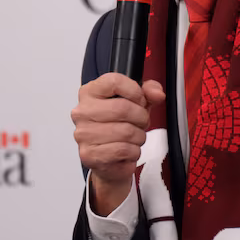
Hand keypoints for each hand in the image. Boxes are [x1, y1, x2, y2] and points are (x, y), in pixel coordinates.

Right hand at [71, 73, 165, 214]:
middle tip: (141, 122)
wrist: (107, 158)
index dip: (135, 91)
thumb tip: (157, 93)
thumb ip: (148, 91)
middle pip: (123, 108)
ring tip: (134, 138)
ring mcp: (84, 134)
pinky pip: (123, 150)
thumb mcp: (135, 103)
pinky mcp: (89, 154)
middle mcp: (83, 112)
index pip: (114, 81)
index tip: (139, 100)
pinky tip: (128, 150)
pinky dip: (133, 152)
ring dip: (139, 137)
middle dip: (141, 117)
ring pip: (126, 132)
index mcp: (90, 92)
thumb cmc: (118, 126)